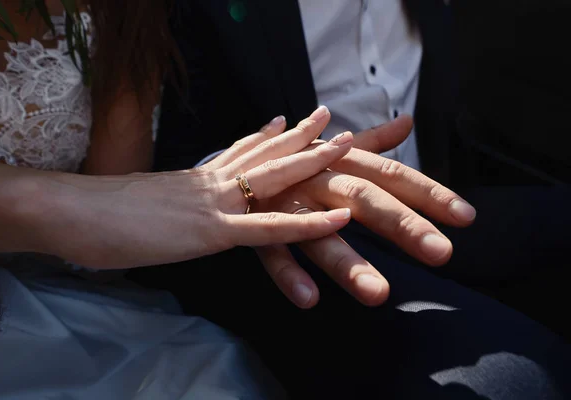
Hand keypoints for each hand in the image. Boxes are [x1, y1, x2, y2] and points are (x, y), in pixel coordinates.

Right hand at [34, 107, 353, 268]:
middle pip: (263, 153)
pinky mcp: (211, 231)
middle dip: (300, 135)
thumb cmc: (95, 214)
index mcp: (192, 177)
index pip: (237, 151)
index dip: (264, 135)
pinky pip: (268, 229)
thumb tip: (170, 208)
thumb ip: (166, 204)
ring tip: (346, 143)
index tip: (285, 119)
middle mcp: (209, 181)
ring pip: (274, 178)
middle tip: (327, 115)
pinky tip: (339, 220)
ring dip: (314, 161)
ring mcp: (214, 203)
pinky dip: (307, 225)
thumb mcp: (142, 205)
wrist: (71, 212)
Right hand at [237, 109, 476, 307]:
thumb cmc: (291, 160)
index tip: (465, 218)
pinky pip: (271, 252)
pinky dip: (288, 273)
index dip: (429, 194)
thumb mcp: (331, 149)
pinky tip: (309, 300)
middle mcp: (317, 179)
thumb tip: (407, 123)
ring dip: (348, 260)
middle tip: (439, 252)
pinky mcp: (255, 226)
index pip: (391, 174)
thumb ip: (371, 143)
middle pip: (363, 197)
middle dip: (402, 224)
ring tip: (378, 294)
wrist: (228, 160)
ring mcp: (286, 203)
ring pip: (319, 232)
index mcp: (339, 160)